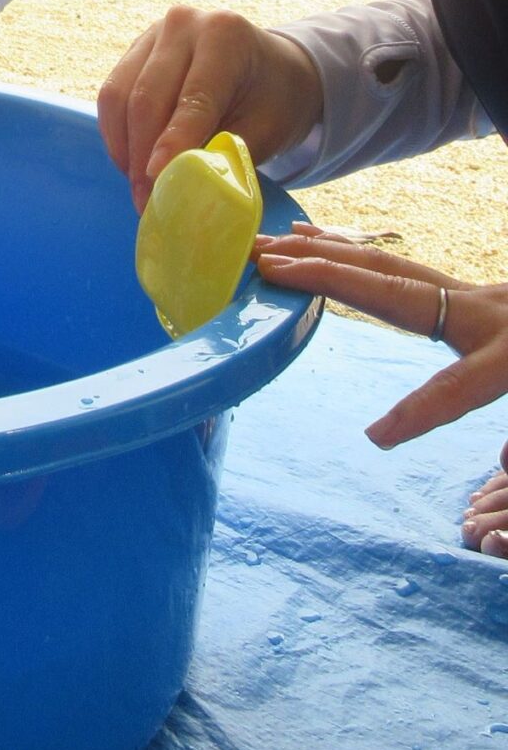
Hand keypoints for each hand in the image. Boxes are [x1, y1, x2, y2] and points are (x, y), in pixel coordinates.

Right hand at [98, 5, 323, 210]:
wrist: (273, 67)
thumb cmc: (275, 99)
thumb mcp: (267, 128)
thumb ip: (226, 152)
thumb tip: (187, 188)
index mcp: (225, 35)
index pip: (192, 98)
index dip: (173, 142)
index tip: (158, 180)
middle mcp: (183, 24)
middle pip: (146, 96)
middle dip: (142, 155)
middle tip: (145, 200)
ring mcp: (152, 34)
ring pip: (119, 96)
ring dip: (124, 147)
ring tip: (137, 187)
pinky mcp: (134, 50)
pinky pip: (111, 94)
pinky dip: (117, 133)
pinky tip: (131, 161)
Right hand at [254, 225, 507, 466]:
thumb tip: (478, 511)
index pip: (462, 389)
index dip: (419, 411)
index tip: (376, 436)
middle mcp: (489, 314)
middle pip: (399, 290)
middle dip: (329, 277)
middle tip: (264, 266)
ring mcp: (475, 295)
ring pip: (389, 266)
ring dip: (324, 255)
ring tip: (268, 246)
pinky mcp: (467, 291)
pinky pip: (394, 265)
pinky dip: (346, 250)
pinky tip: (309, 238)